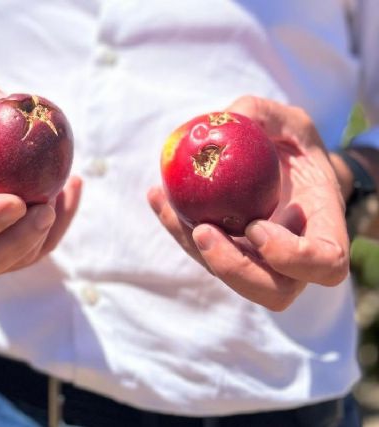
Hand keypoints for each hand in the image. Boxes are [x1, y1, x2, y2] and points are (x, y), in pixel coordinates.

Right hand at [0, 72, 81, 282]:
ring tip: (62, 189)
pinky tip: (72, 188)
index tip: (16, 201)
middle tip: (46, 211)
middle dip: (12, 245)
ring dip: (43, 236)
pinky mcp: (9, 249)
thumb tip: (1, 101)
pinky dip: (61, 226)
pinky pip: (35, 251)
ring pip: (8, 266)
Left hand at [148, 96, 348, 310]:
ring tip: (164, 201)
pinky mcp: (227, 254)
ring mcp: (260, 263)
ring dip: (191, 246)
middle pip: (274, 291)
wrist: (280, 164)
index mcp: (324, 229)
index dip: (292, 257)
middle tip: (201, 229)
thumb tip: (229, 116)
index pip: (324, 263)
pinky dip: (175, 225)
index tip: (256, 226)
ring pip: (228, 276)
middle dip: (234, 268)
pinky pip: (201, 252)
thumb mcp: (288, 121)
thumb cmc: (292, 144)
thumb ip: (263, 116)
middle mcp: (295, 259)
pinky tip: (156, 195)